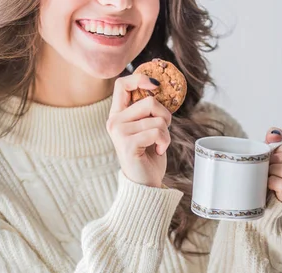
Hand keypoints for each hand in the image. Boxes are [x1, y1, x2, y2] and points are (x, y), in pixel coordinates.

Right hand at [106, 73, 171, 187]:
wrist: (145, 185)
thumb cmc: (149, 157)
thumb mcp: (148, 128)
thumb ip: (148, 111)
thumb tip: (158, 88)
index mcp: (118, 115)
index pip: (121, 84)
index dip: (140, 79)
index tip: (156, 86)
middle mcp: (114, 121)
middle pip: (148, 101)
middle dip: (165, 116)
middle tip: (163, 131)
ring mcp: (119, 132)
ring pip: (156, 119)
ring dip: (166, 133)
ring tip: (159, 145)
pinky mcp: (127, 143)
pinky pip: (157, 132)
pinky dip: (164, 142)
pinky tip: (158, 151)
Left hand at [265, 129, 281, 202]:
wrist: (264, 201)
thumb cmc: (272, 177)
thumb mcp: (273, 156)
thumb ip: (275, 141)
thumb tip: (274, 134)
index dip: (280, 149)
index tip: (273, 156)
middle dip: (273, 160)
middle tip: (267, 166)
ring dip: (272, 171)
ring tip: (267, 174)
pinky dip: (272, 182)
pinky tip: (268, 183)